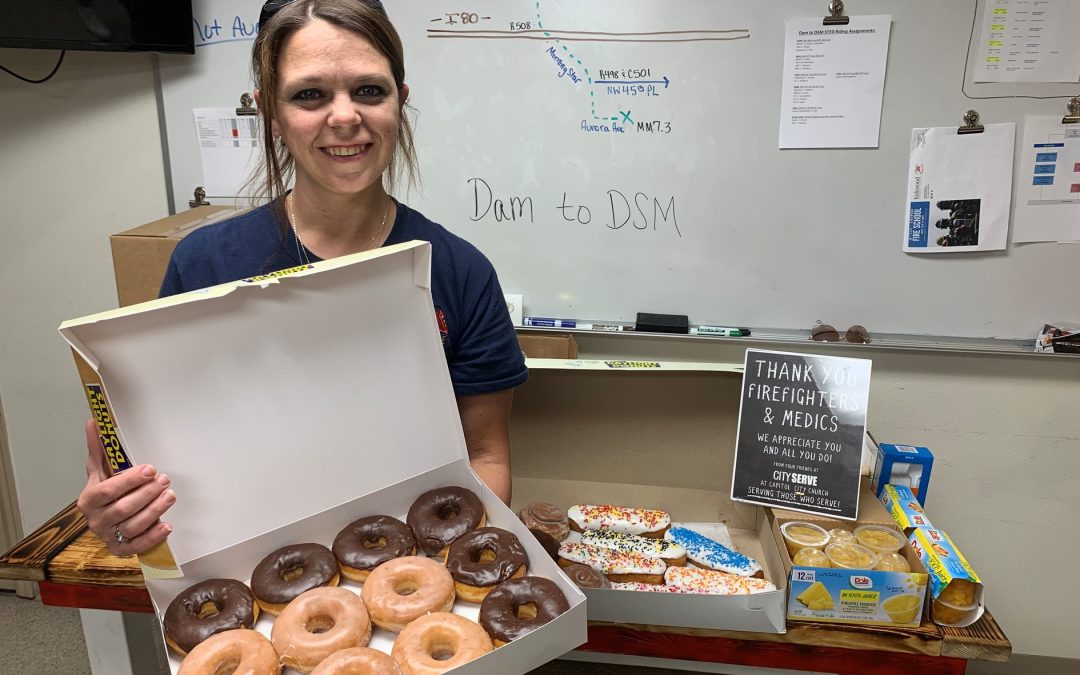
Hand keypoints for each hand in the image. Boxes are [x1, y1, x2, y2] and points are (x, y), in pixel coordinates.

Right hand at [76, 418, 174, 555]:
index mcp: (89, 500)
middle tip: (165, 480)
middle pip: (123, 508)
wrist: (104, 518)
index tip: (149, 469)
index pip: (108, 490)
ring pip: (134, 525)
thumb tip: (94, 421)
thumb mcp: (100, 470)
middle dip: (147, 493)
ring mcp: (109, 536)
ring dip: (155, 510)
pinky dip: (153, 537)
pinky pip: (138, 546)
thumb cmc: (105, 491)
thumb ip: (99, 448)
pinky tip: (167, 526)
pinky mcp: (121, 549)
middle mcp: (96, 520)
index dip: (129, 480)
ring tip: (170, 495)